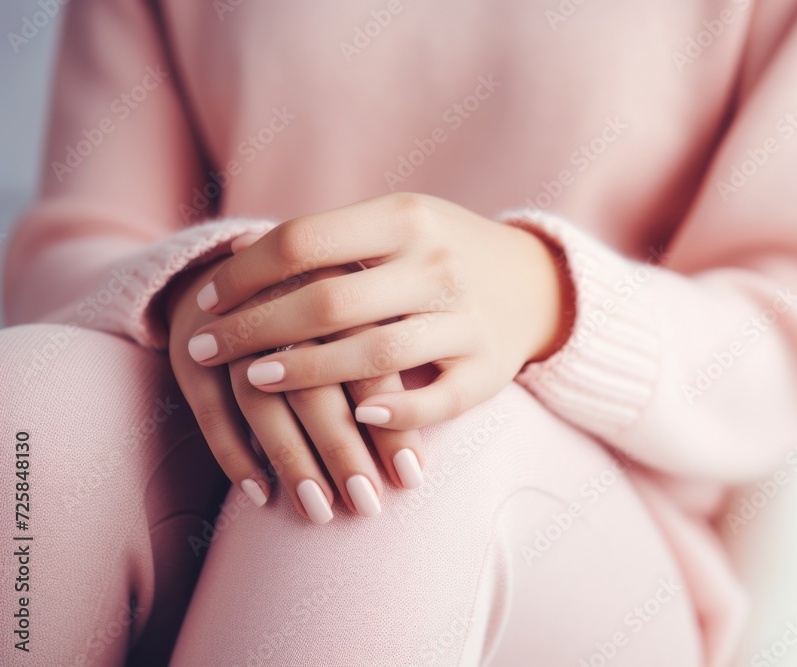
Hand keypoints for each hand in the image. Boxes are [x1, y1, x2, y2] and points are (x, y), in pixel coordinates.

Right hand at [166, 250, 422, 523]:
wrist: (241, 260)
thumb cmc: (329, 308)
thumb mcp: (366, 317)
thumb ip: (389, 370)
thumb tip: (414, 459)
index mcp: (345, 286)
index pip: (371, 362)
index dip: (390, 422)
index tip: (410, 477)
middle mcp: (286, 299)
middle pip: (315, 382)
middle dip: (342, 451)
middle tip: (368, 505)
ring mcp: (232, 323)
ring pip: (260, 397)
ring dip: (291, 459)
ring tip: (320, 512)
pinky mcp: (191, 347)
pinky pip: (210, 407)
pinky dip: (234, 453)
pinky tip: (261, 494)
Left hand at [186, 193, 573, 429]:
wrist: (535, 283)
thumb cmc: (439, 252)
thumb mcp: (394, 224)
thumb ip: (327, 239)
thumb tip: (232, 252)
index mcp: (407, 218)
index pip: (304, 242)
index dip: (244, 274)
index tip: (207, 300)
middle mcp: (438, 265)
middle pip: (329, 302)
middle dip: (255, 329)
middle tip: (205, 348)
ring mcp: (466, 319)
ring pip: (376, 354)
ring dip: (306, 371)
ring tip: (253, 379)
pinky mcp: (488, 369)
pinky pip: (436, 399)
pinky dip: (394, 413)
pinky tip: (355, 417)